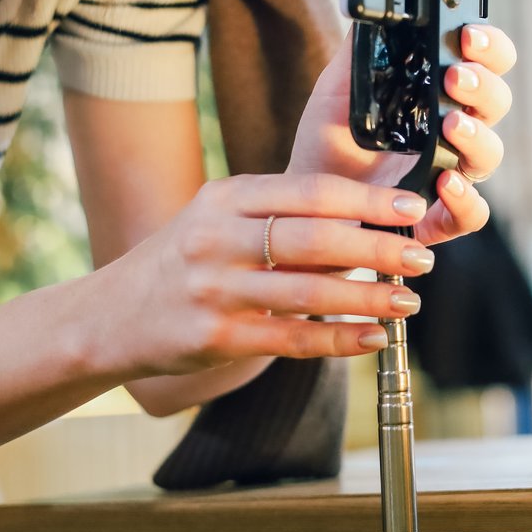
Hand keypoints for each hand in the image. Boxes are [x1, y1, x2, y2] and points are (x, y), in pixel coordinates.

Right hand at [92, 174, 437, 378]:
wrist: (110, 315)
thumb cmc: (183, 259)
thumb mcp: (218, 216)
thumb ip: (278, 212)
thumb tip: (363, 218)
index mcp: (226, 197)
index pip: (309, 192)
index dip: (366, 200)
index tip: (411, 207)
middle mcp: (217, 238)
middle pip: (314, 238)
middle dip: (377, 248)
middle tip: (421, 256)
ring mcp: (214, 289)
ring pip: (307, 291)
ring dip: (367, 297)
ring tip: (408, 301)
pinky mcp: (214, 337)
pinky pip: (289, 339)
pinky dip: (337, 338)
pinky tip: (372, 337)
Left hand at [288, 24, 517, 246]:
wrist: (304, 201)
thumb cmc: (327, 142)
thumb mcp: (336, 89)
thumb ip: (358, 51)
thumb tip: (369, 9)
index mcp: (440, 95)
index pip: (484, 62)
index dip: (488, 44)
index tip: (467, 33)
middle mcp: (455, 132)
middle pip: (497, 101)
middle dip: (483, 83)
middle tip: (455, 75)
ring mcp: (452, 175)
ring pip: (491, 154)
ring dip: (478, 135)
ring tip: (451, 124)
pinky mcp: (438, 218)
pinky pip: (472, 214)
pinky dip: (467, 200)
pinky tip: (447, 183)